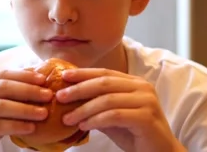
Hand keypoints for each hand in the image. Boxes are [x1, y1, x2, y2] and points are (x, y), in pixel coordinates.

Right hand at [0, 69, 53, 151]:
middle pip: (1, 86)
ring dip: (26, 108)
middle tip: (48, 95)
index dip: (24, 75)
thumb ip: (5, 96)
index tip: (44, 79)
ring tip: (44, 113)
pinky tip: (31, 128)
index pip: (1, 74)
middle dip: (28, 90)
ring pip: (0, 105)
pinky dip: (16, 125)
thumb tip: (37, 81)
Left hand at [56, 69, 185, 151]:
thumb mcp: (112, 117)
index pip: (105, 73)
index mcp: (135, 82)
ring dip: (84, 109)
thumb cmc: (135, 134)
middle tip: (60, 97)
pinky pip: (115, 115)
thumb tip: (69, 98)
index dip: (83, 74)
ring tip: (67, 118)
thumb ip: (96, 106)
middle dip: (79, 89)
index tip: (63, 77)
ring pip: (107, 100)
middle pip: (104, 83)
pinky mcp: (146, 117)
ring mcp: (146, 101)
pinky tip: (84, 126)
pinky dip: (96, 120)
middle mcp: (142, 87)